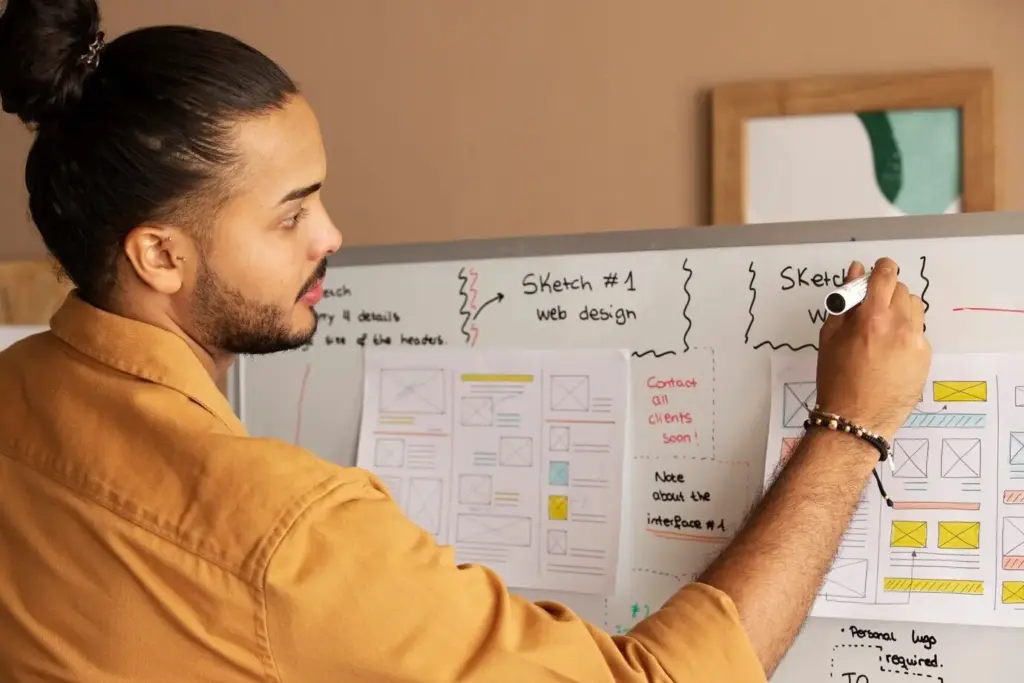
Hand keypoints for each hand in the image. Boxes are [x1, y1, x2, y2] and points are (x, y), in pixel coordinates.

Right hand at [815, 258, 931, 440]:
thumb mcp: (830, 336)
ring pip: (915, 308)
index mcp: (871, 317)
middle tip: (872, 308)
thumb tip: (856, 272)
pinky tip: (890, 351)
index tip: (878, 271)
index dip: (882, 268)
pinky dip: (906, 333)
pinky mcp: (925, 356)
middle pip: (902, 289)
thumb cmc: (836, 378)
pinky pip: (918, 332)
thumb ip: (845, 300)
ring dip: (900, 310)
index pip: (886, 275)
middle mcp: (899, 325)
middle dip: (887, 292)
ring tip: (882, 330)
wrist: (856, 417)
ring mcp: (916, 341)